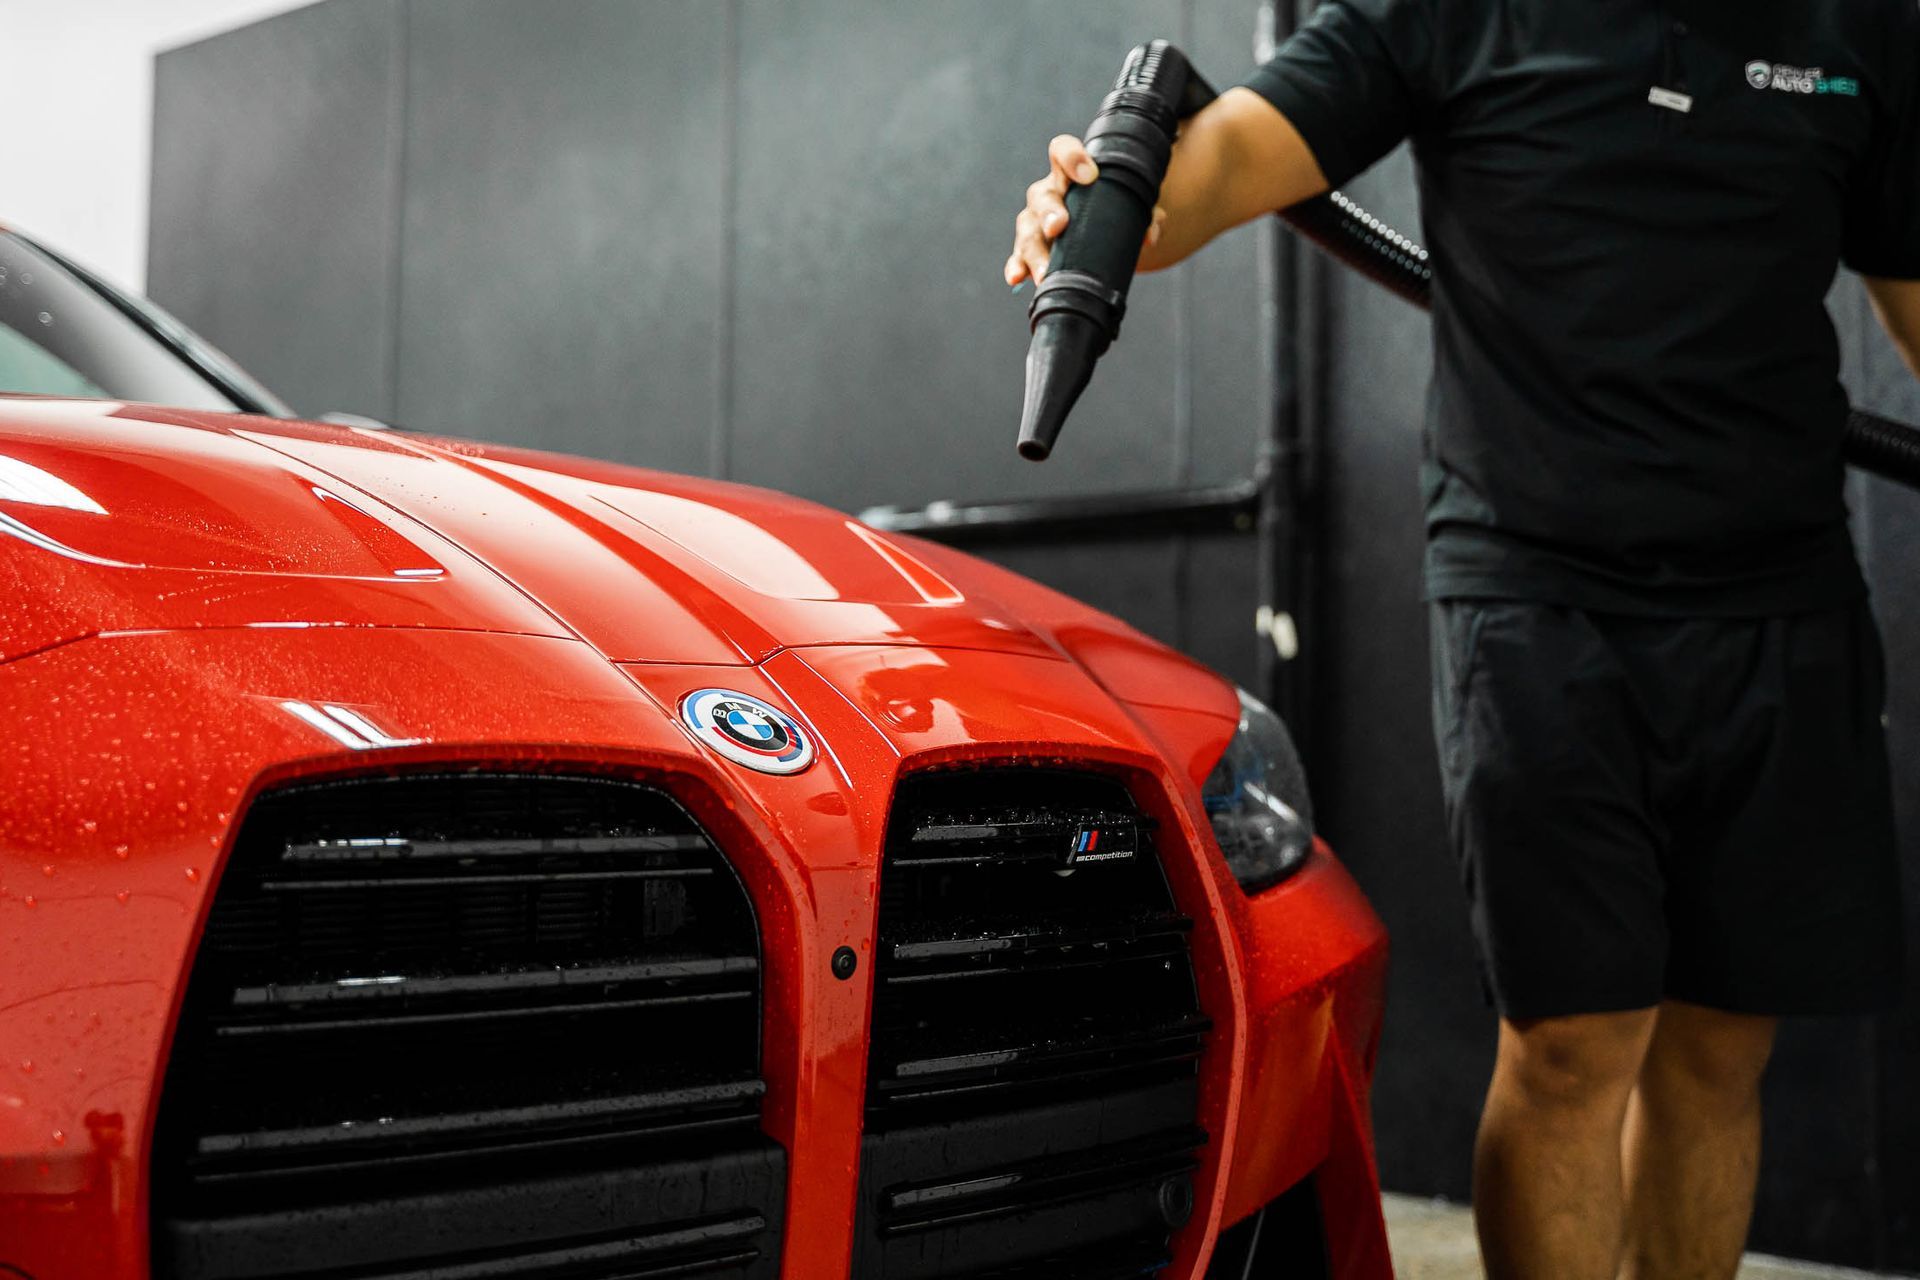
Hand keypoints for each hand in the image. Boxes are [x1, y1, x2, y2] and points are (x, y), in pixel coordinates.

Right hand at [1004, 134, 1166, 285]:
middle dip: (1049, 211)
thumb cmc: (1111, 208)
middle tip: (1059, 227)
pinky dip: (1017, 267)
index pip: (1062, 151)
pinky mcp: (1029, 247)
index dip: (1072, 157)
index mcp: (1070, 173)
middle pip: (1042, 195)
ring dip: (1035, 250)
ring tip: (1045, 272)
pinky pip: (1018, 255)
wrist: (1098, 229)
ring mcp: (1035, 221)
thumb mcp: (1131, 205)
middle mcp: (1049, 193)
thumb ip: (1145, 213)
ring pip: (1027, 229)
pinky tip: (1017, 278)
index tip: (1089, 174)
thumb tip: (1150, 232)